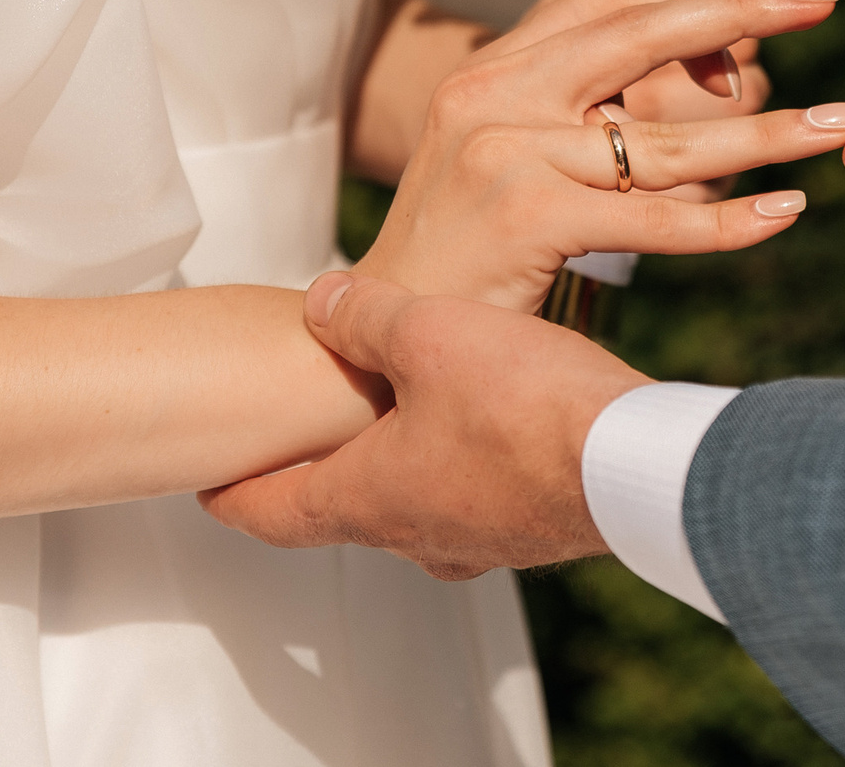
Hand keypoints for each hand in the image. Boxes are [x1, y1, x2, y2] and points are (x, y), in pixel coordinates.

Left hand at [200, 271, 640, 578]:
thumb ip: (364, 315)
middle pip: (338, 512)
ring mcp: (477, 540)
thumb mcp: (429, 332)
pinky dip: (449, 471)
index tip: (204, 489)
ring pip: (409, 507)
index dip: (231, 494)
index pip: (272, 510)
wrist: (639, 463)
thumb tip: (319, 304)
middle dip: (311, 478)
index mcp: (368, 497)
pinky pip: (468, 501)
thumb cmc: (527, 403)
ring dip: (389, 471)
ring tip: (384, 426)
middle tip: (288, 449)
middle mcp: (414, 535)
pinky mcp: (531, 530)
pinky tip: (473, 430)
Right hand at [358, 0, 844, 311]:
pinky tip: (785, 214)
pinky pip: (653, 215)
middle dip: (743, 13)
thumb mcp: (508, 158)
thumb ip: (582, 114)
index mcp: (495, 68)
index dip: (690, 7)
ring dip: (769, 133)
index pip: (605, 0)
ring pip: (667, 138)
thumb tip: (708, 80)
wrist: (374, 334)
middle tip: (824, 3)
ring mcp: (506, 153)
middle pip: (641, 33)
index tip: (762, 19)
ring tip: (843, 126)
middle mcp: (494, 94)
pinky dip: (728, 219)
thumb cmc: (465, 253)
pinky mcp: (524, 217)